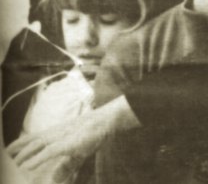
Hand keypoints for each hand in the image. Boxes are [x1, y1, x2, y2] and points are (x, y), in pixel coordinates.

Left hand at [7, 96, 139, 182]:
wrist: (106, 121)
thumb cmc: (92, 134)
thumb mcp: (76, 151)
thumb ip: (64, 165)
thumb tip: (53, 179)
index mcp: (55, 133)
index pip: (33, 138)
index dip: (19, 144)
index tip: (7, 151)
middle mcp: (55, 133)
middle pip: (30, 141)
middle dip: (15, 150)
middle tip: (3, 158)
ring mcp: (61, 136)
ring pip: (36, 146)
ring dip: (22, 155)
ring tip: (10, 164)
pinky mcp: (68, 143)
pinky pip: (48, 152)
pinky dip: (36, 159)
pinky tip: (26, 166)